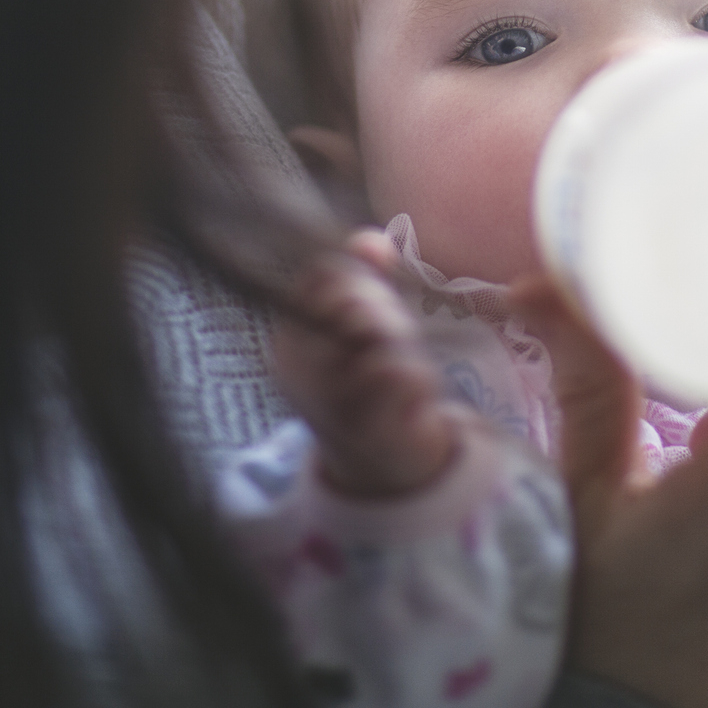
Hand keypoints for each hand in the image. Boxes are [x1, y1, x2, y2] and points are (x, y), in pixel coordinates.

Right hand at [270, 229, 458, 497]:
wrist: (384, 469)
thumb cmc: (371, 385)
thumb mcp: (363, 326)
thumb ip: (363, 278)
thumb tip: (371, 237)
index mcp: (288, 342)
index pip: (323, 276)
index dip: (360, 280)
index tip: (375, 306)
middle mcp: (297, 370)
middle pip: (352, 303)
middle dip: (387, 314)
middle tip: (397, 343)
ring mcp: (326, 399)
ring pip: (380, 338)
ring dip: (406, 350)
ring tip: (404, 372)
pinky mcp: (366, 426)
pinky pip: (404, 374)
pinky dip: (420, 380)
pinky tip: (414, 400)